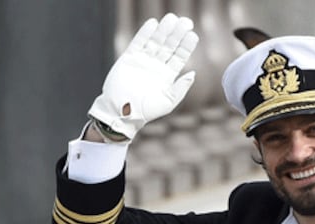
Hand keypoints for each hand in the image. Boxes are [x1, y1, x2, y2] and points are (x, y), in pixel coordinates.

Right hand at [88, 13, 198, 139]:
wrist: (122, 113)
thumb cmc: (146, 112)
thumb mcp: (168, 102)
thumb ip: (181, 88)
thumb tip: (193, 73)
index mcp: (167, 75)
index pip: (179, 56)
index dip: (186, 45)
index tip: (193, 34)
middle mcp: (156, 66)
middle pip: (169, 46)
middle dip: (177, 34)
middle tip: (185, 22)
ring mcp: (143, 61)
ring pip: (155, 42)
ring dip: (163, 30)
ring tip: (171, 19)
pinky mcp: (129, 58)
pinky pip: (138, 42)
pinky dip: (145, 33)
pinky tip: (153, 23)